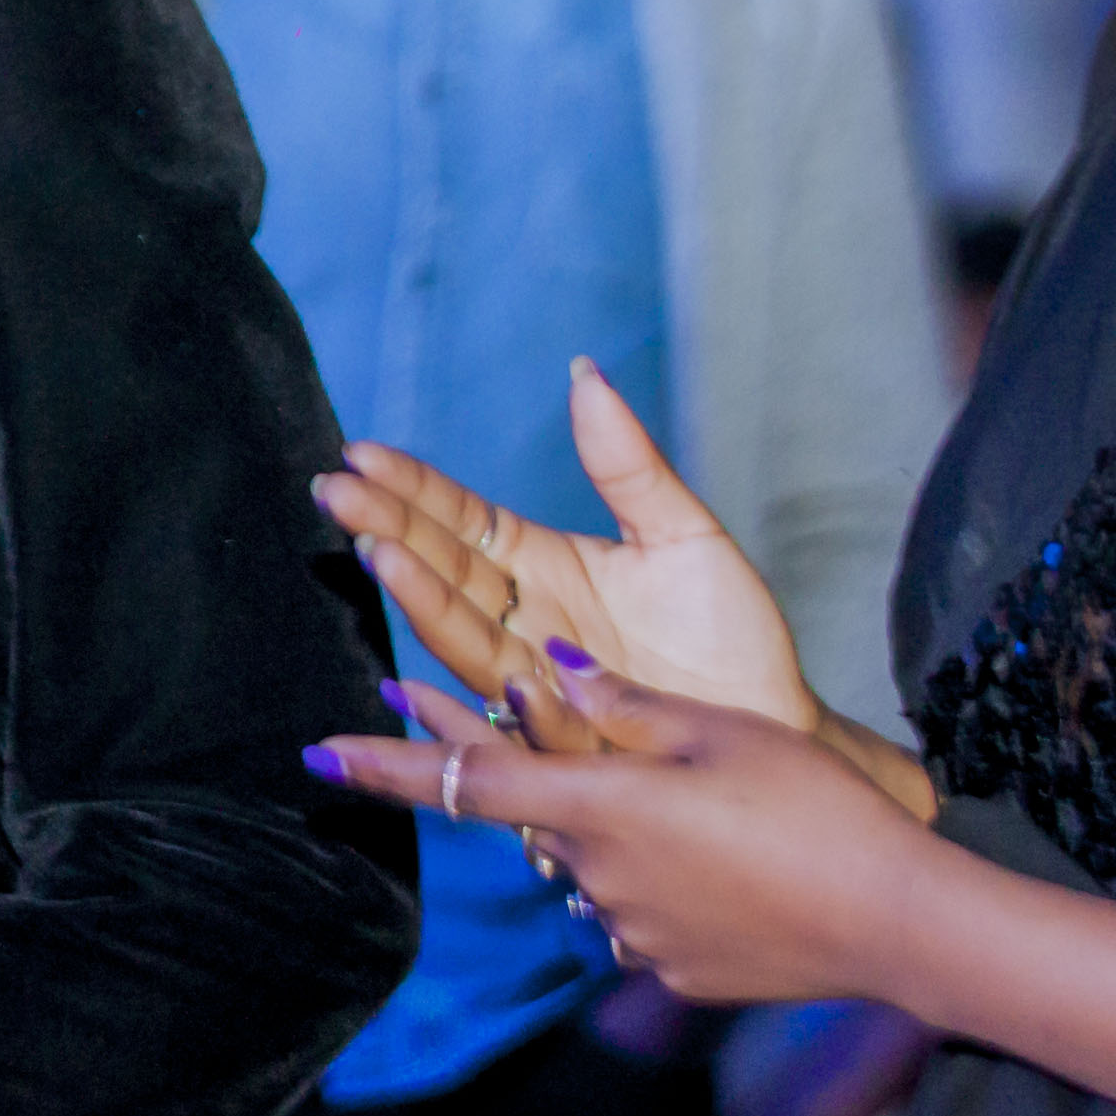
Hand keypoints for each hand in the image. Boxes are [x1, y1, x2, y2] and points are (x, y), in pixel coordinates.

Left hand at [311, 667, 926, 1007]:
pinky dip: (651, 877)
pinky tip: (715, 861)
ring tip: (685, 806)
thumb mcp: (719, 732)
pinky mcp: (672, 969)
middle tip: (449, 711)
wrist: (898, 924)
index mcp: (596, 806)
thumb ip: (621, 703)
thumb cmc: (815, 809)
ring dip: (601, 827)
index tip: (316, 758)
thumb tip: (548, 666)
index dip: (384, 767)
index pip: (462, 782)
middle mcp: (594, 875)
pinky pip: (634, 911)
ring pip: (587, 862)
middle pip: (527, 815)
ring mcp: (630, 931)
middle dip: (504, 768)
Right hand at [320, 364, 821, 734]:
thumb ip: (628, 466)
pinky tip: (485, 665)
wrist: (780, 733)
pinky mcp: (567, 742)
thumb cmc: (733, 638)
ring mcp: (536, 684)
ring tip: (382, 554)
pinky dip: (500, 695)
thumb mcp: (685, 536)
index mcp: (543, 568)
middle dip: (386, 528)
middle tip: (334, 490)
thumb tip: (584, 373)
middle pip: (443, 571)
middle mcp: (524, 625)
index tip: (360, 453)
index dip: (411, 489)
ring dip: (422, 598)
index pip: (460, 520)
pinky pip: (525, 719)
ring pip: (464, 639)